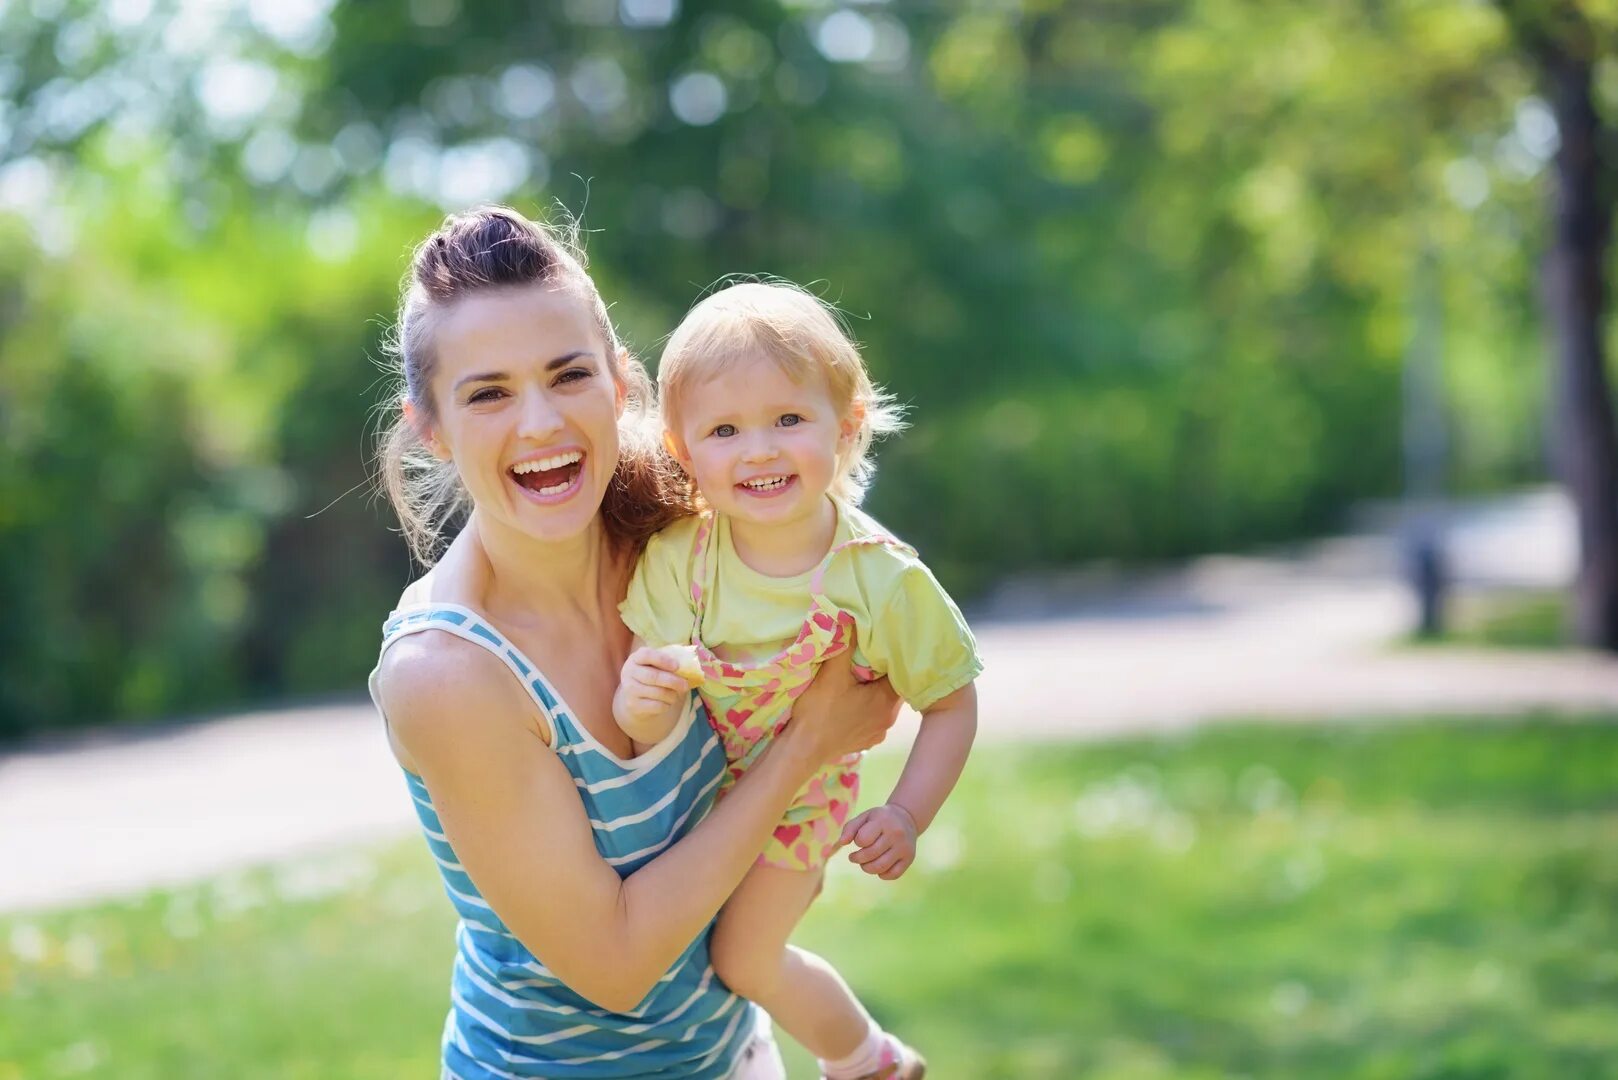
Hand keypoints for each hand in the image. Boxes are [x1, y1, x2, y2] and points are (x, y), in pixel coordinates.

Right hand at [615, 646, 692, 729]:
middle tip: (685, 685)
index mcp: (636, 658)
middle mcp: (629, 672)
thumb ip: (669, 662)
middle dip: (673, 681)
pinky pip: (656, 706)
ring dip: (672, 694)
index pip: (647, 655)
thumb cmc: (651, 675)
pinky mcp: (633, 705)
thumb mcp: (656, 665)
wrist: (635, 697)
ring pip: (657, 693)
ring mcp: (629, 689)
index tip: (677, 666)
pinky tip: (667, 702)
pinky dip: (667, 705)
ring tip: (676, 694)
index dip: (663, 660)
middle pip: (654, 676)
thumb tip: (690, 668)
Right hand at [787, 641, 900, 763]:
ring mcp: (878, 733)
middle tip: (866, 660)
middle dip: (880, 674)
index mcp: (887, 700)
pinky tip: (851, 704)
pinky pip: (872, 719)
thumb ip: (845, 644)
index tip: (878, 648)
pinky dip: (865, 709)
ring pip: (882, 704)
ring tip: (859, 680)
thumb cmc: (819, 710)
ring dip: (873, 693)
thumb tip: (851, 618)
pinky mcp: (866, 742)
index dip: (889, 658)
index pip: (899, 672)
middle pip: (892, 688)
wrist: (803, 750)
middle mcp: (889, 718)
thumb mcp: (832, 673)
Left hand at [839, 803, 917, 879]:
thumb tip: (841, 843)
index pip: (863, 839)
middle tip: (854, 857)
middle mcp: (896, 834)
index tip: (858, 840)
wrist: (907, 818)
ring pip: (880, 868)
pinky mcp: (910, 858)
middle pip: (870, 855)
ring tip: (864, 863)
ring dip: (867, 868)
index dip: (857, 842)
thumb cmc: (880, 819)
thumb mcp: (865, 817)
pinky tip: (879, 867)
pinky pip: (893, 875)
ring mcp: (904, 847)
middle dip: (858, 858)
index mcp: (883, 821)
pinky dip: (882, 874)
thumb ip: (850, 828)